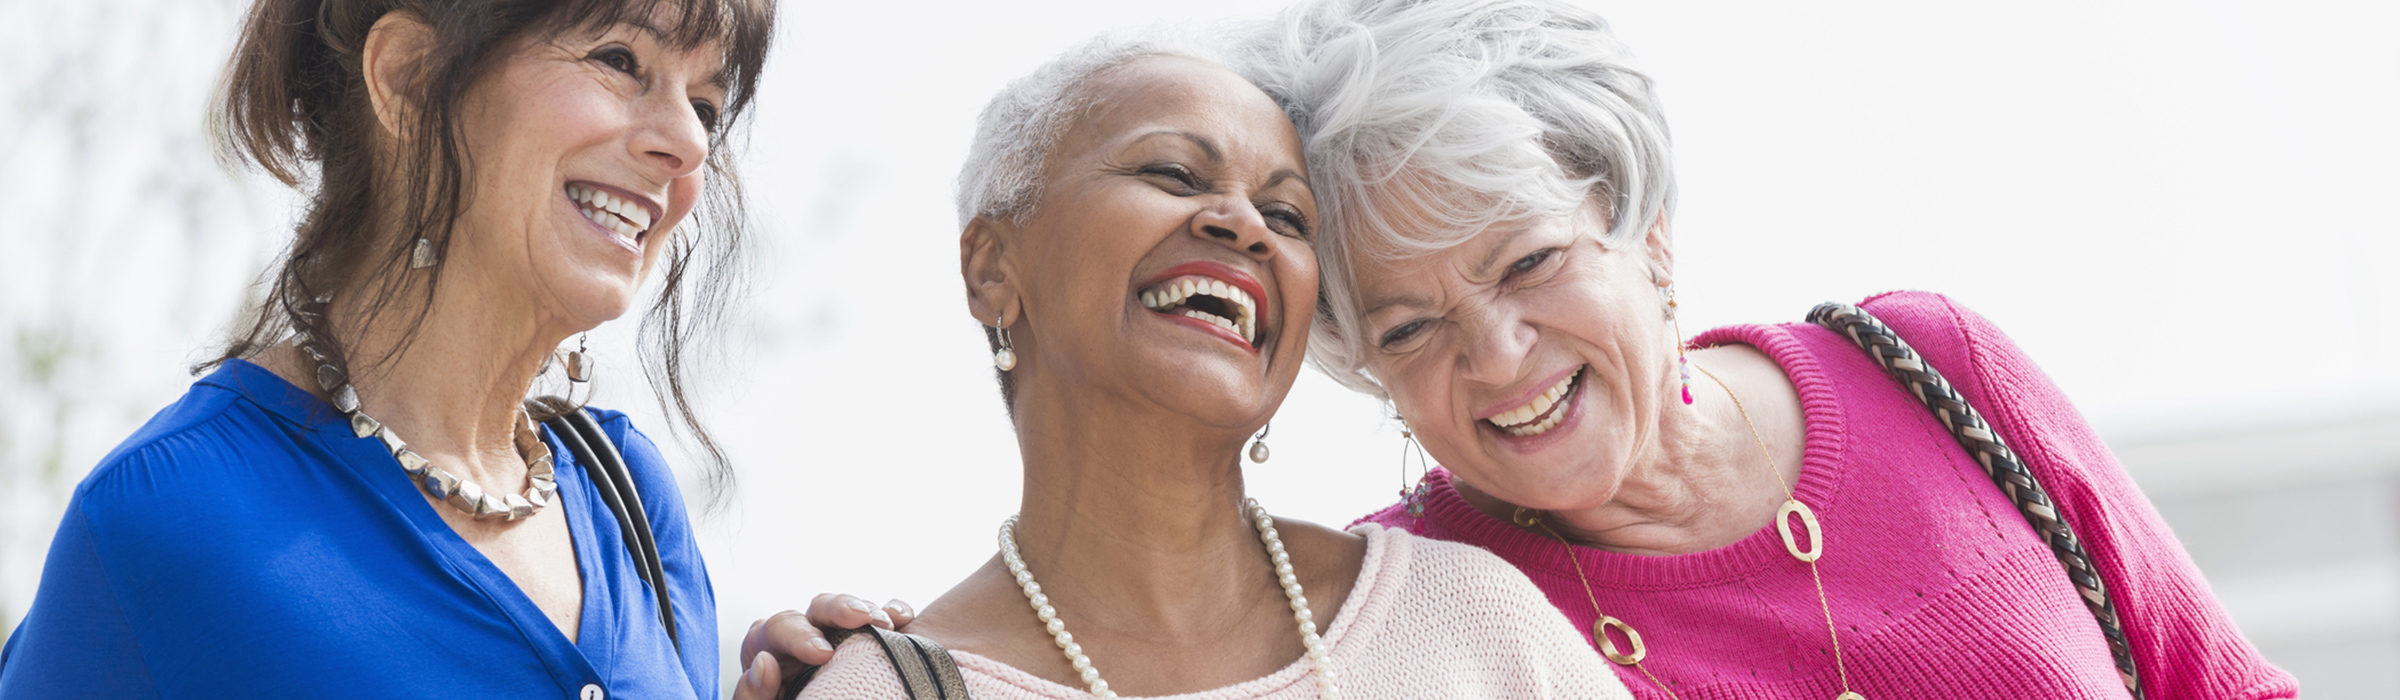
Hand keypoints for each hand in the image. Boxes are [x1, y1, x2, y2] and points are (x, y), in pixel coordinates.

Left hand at [731, 594, 916, 699]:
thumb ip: (754, 693)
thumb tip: (764, 664)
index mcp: (773, 650)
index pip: (778, 629)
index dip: (799, 636)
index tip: (823, 654)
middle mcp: (806, 635)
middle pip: (817, 608)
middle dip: (838, 608)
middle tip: (859, 618)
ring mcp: (841, 633)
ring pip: (849, 606)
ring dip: (867, 608)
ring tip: (884, 623)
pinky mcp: (873, 636)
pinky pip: (885, 613)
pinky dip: (894, 611)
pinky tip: (901, 619)